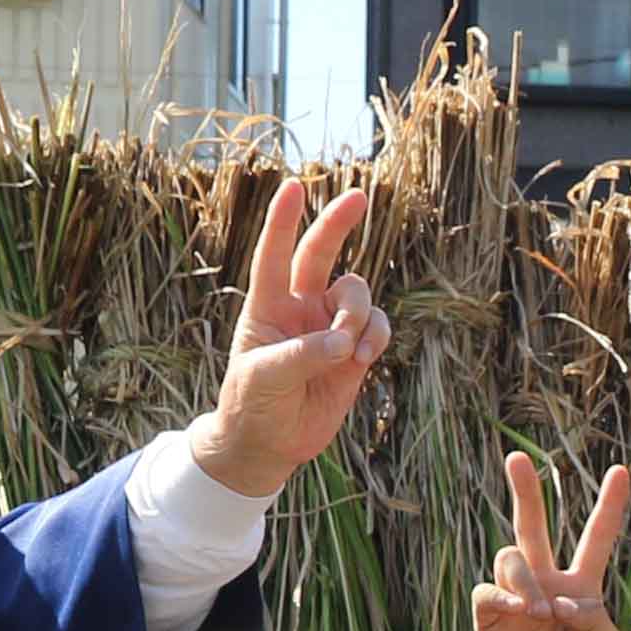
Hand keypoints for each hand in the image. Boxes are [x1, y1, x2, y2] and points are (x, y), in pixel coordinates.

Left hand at [192, 178, 390, 499]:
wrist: (270, 443)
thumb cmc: (253, 404)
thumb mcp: (265, 377)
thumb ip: (303, 354)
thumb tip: (345, 343)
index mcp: (268, 305)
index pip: (274, 255)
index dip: (282, 221)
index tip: (293, 187)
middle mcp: (300, 308)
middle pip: (321, 254)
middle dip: (338, 224)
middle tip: (357, 198)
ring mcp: (330, 328)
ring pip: (356, 294)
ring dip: (358, 315)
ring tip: (349, 351)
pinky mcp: (354, 353)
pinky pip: (377, 326)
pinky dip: (377, 335)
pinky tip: (364, 357)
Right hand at [470, 450, 630, 630]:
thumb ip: (592, 615)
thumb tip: (560, 598)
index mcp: (580, 586)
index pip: (595, 538)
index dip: (609, 506)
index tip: (623, 471)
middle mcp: (545, 584)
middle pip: (533, 527)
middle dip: (526, 491)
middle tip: (518, 458)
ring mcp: (516, 600)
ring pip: (510, 557)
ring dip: (527, 579)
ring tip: (541, 613)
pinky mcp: (492, 621)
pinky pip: (486, 592)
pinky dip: (503, 597)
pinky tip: (521, 613)